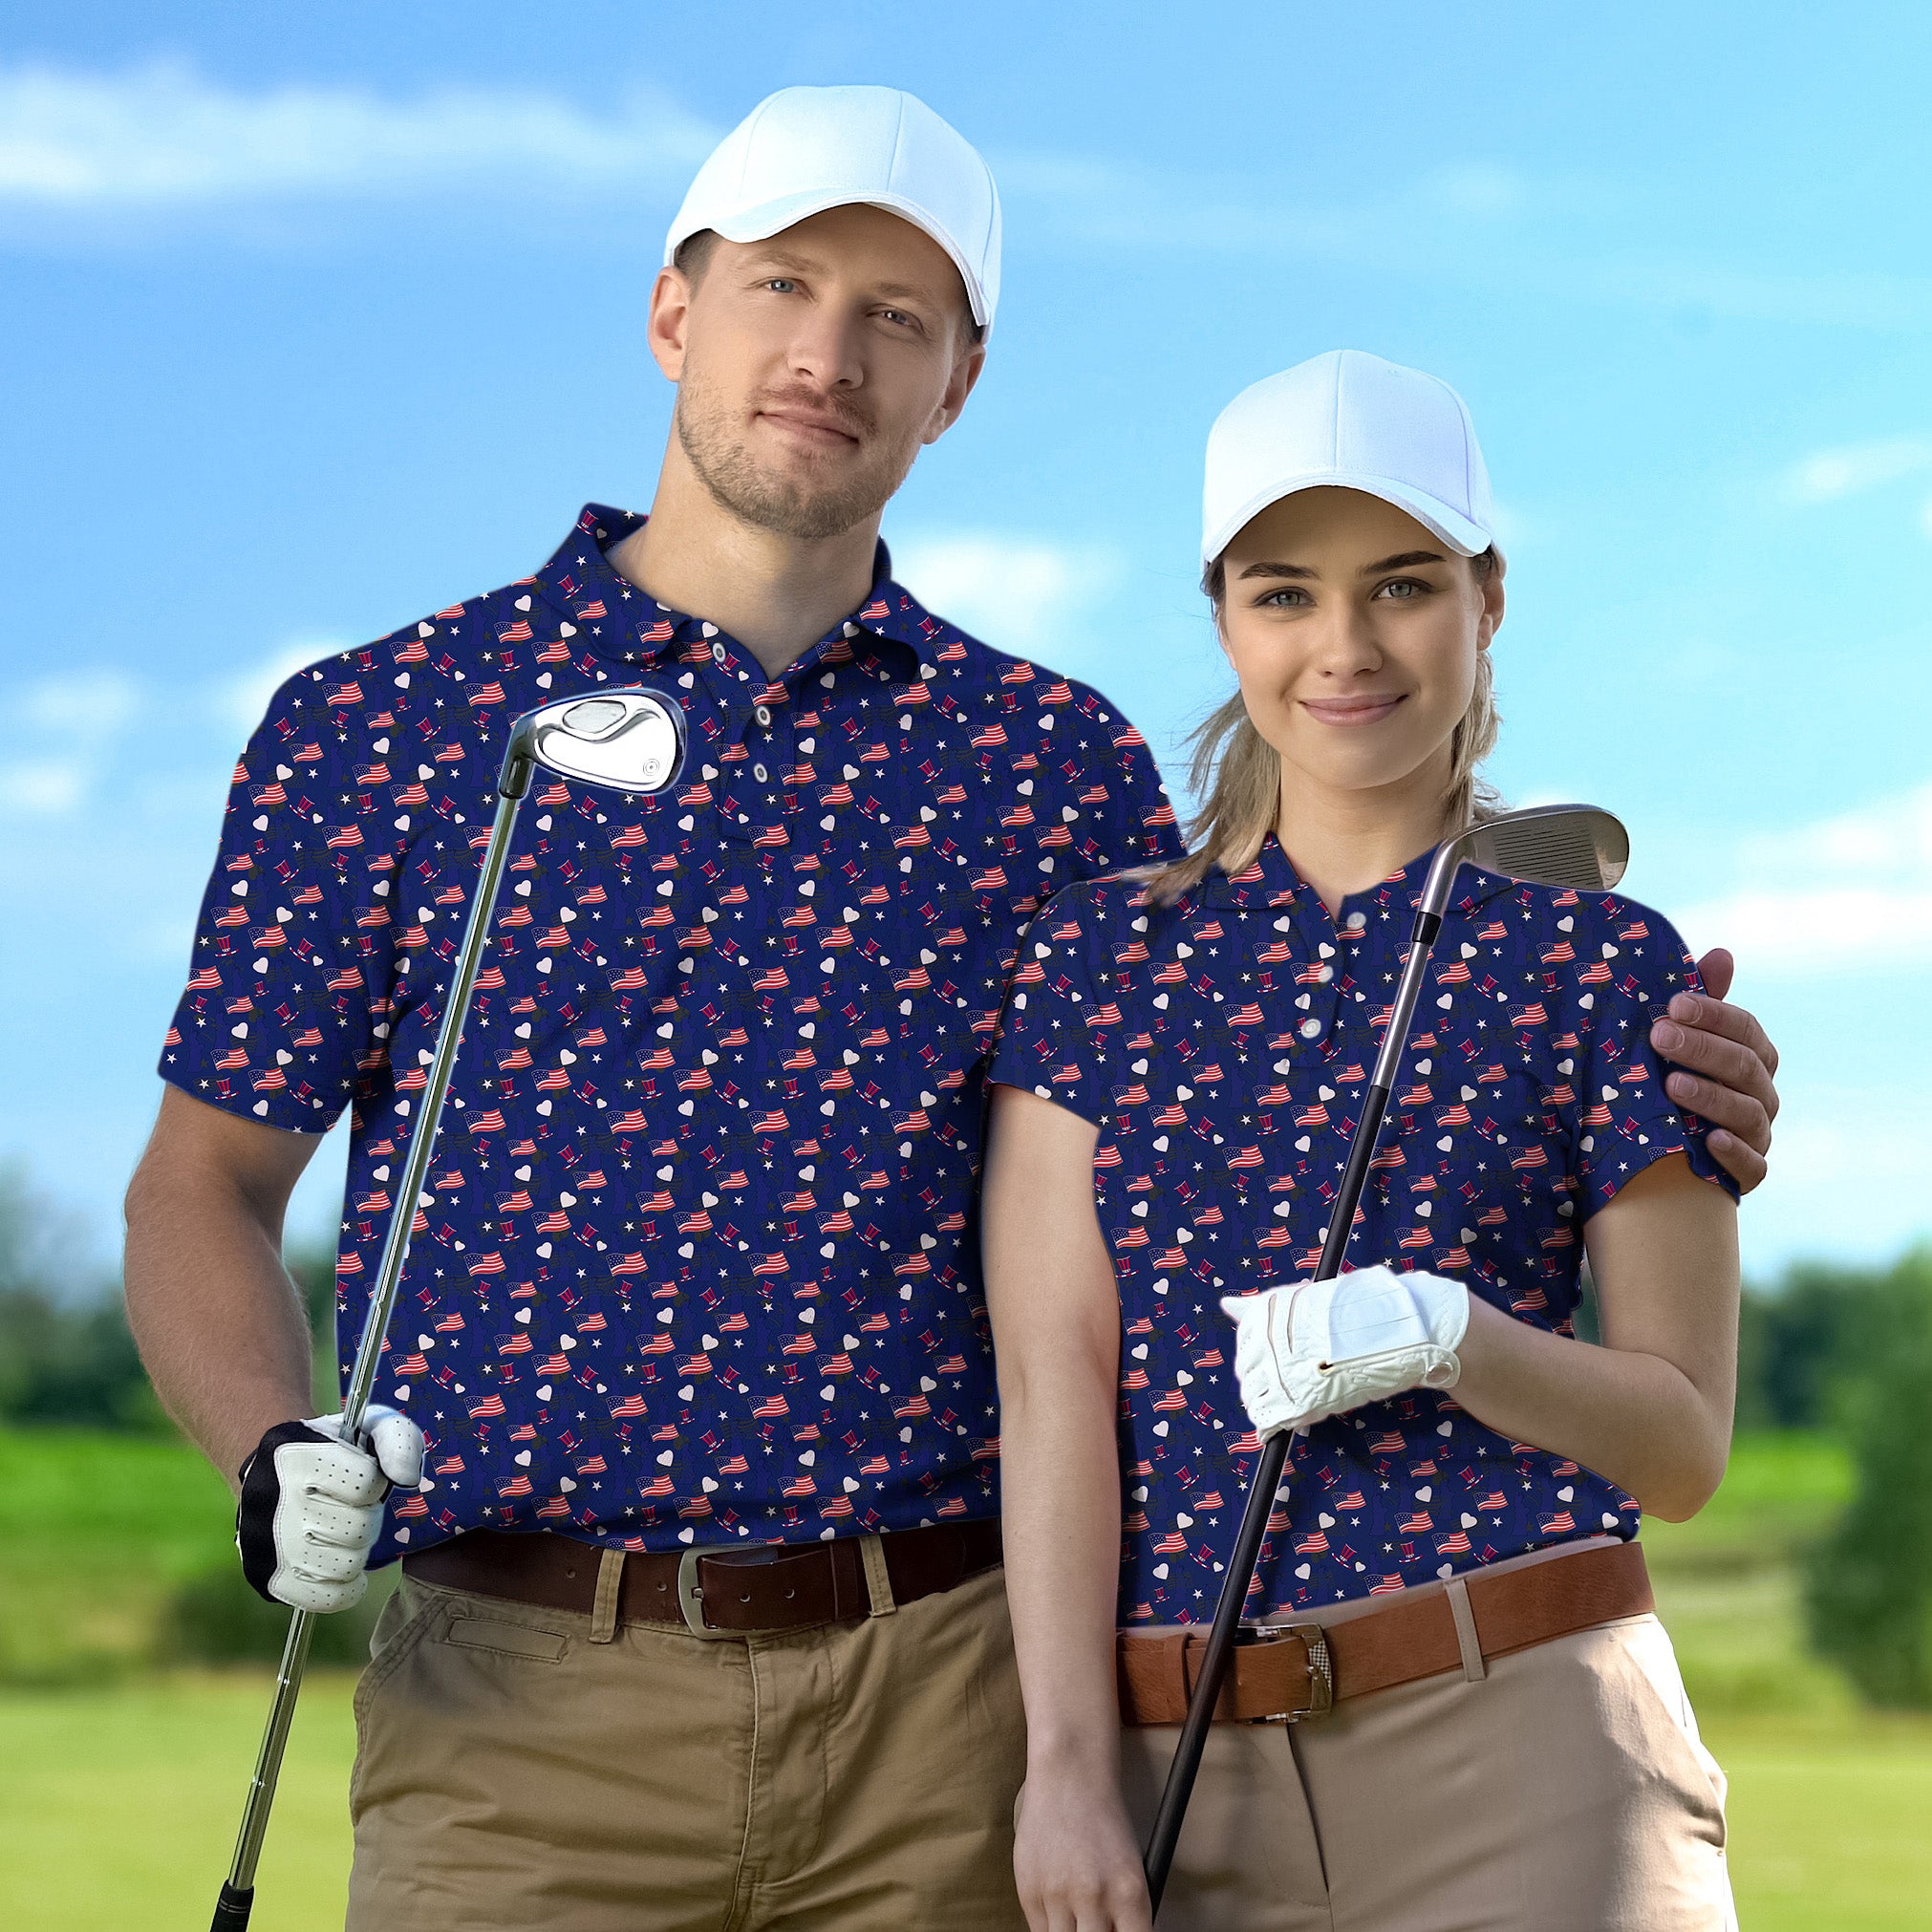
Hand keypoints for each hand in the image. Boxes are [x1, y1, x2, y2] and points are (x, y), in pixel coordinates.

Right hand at [235, 1406, 424, 1611]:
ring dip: (356, 1550)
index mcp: (297, 1457)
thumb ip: (399, 1440)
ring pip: (345, 1566)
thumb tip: (407, 1479)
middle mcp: (274, 1502)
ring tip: (343, 1533)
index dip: (374, 1482)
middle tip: (353, 1509)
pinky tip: (341, 1563)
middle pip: (358, 1529)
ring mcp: (266, 1546)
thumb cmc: (332, 1450)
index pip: (366, 1484)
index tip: (362, 1478)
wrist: (271, 1471)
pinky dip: (345, 1587)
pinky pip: (327, 1599)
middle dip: (367, 1517)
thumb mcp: (369, 1426)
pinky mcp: (267, 1580)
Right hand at [1014, 1766, 1152, 1931]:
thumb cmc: (1103, 1821)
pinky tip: (1059, 1906)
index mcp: (1129, 1892)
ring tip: (1078, 1915)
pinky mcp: (1029, 1891)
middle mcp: (1094, 1897)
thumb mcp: (1130, 1867)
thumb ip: (1124, 1912)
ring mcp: (1058, 1895)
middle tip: (1097, 1924)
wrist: (1068, 1778)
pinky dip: (1052, 1926)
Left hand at [1221, 1266, 1468, 1437]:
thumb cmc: (1355, 1313)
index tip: (1280, 1360)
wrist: (1396, 1330)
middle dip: (1262, 1381)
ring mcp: (1281, 1371)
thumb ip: (1261, 1309)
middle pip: (1246, 1372)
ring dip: (1268, 1403)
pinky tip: (1286, 1424)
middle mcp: (1267, 1340)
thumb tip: (1225, 1303)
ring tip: (1295, 1400)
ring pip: (1255, 1398)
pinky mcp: (1297, 1401)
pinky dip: (1272, 1425)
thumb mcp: (1304, 1302)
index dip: (1260, 1357)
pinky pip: (1269, 1419)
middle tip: (1291, 1383)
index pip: (1245, 1343)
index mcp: (1267, 1311)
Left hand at [1650, 948, 1778, 1193]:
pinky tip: (1709, 1140)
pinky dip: (1734, 1153)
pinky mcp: (1749, 1173)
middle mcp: (1762, 1093)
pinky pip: (1752, 1167)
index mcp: (1752, 1056)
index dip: (1713, 1014)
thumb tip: (1722, 954)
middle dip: (1702, 1049)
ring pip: (1748, 1113)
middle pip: (1744, 1067)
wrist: (1664, 1148)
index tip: (1672, 1004)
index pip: (1745, 1029)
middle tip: (1659, 1037)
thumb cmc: (1673, 1077)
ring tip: (1672, 1085)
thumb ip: (1701, 1002)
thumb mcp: (1681, 1039)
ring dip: (1711, 1097)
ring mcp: (1758, 1134)